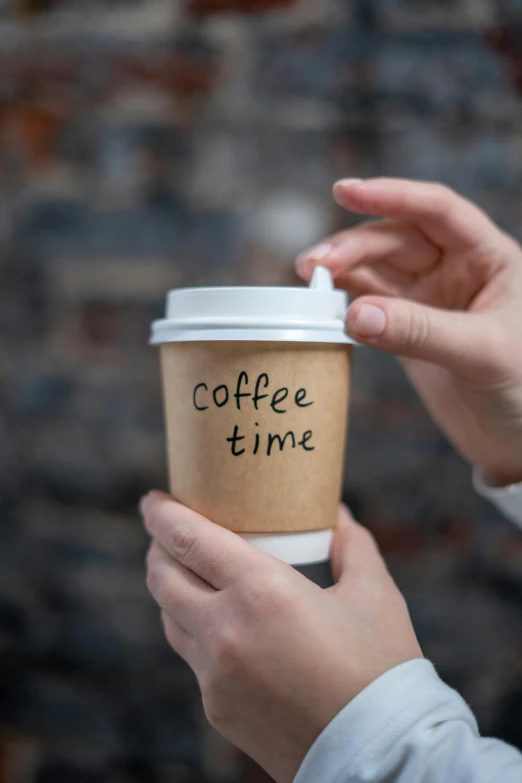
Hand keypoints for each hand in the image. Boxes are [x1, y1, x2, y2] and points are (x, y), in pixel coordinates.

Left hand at [142, 491, 421, 782]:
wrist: (379, 756)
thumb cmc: (381, 669)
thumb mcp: (374, 594)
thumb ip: (352, 545)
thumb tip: (337, 517)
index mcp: (261, 591)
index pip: (187, 539)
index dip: (161, 514)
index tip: (153, 500)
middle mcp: (225, 630)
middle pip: (162, 576)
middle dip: (158, 547)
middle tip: (169, 532)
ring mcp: (214, 675)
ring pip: (169, 617)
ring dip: (171, 588)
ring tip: (190, 573)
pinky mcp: (216, 708)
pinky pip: (192, 657)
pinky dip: (195, 630)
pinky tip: (220, 626)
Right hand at [297, 178, 521, 485]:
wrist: (518, 442)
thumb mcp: (482, 353)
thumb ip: (420, 332)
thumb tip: (353, 314)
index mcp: (488, 258)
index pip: (437, 210)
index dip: (392, 197)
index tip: (347, 192)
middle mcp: (456, 271)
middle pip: (396, 241)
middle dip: (354, 246)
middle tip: (314, 265)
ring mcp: (430, 302)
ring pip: (377, 271)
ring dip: (342, 271)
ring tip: (308, 279)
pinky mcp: (409, 333)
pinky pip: (370, 307)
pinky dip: (344, 302)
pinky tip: (324, 304)